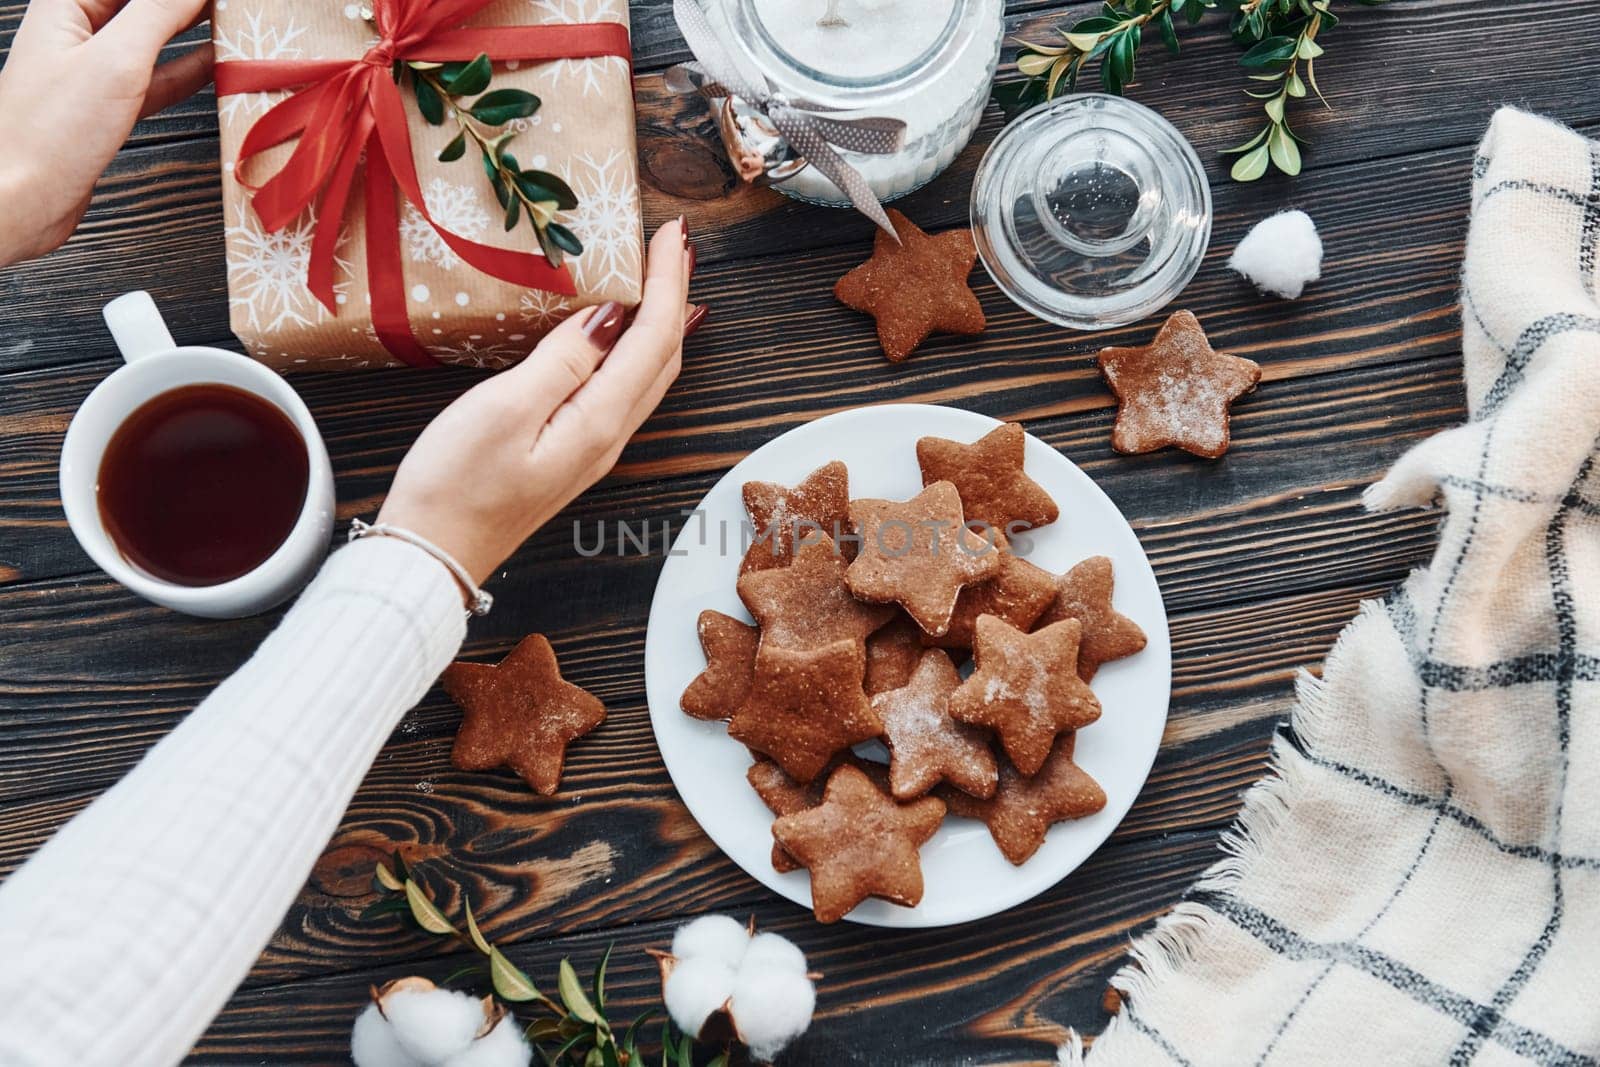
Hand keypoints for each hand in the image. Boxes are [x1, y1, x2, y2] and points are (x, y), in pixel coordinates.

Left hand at [0, 0, 213, 265]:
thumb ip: (158, 12)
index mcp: (66, 5)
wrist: (21, 200)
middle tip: (231, 5)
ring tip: (231, 21)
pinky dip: (187, 70)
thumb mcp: (116, 61)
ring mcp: (93, 71)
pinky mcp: (108, 107)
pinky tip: (215, 64)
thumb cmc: (48, 134)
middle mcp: (77, 32)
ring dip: (192, 30)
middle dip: (186, 5)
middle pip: (142, 4)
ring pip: (153, 37)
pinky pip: (156, 77)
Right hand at [378, 219, 695, 584]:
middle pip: (663, 356)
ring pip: (649, 376)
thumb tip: (609, 318)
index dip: (668, 281)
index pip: (653, 338)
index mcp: (599, 421)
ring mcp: (593, 448)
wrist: (433, 556)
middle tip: (677, 245)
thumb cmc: (456, 484)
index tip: (674, 233)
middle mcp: (609, 436)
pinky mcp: (572, 452)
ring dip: (662, 323)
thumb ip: (563, 361)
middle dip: (676, 295)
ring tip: (665, 279)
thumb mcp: (504, 409)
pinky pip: (624, 391)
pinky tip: (625, 338)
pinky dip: (637, 351)